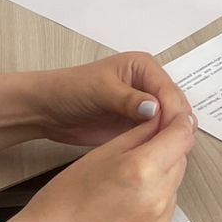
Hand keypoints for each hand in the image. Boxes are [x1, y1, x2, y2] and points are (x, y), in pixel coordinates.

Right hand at [12, 112, 194, 221]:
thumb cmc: (63, 203)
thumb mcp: (100, 155)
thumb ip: (139, 135)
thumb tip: (163, 120)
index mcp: (142, 170)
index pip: (182, 136)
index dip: (178, 124)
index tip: (173, 122)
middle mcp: (157, 200)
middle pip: (179, 163)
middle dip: (165, 155)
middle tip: (138, 159)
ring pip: (173, 191)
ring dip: (159, 184)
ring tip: (124, 192)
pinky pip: (164, 218)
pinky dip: (152, 212)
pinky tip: (124, 214)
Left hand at [29, 52, 192, 144]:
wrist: (47, 109)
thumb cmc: (70, 89)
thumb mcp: (100, 90)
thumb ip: (129, 99)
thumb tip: (155, 108)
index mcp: (143, 67)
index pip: (168, 90)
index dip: (173, 110)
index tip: (172, 131)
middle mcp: (148, 85)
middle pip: (174, 106)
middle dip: (175, 124)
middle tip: (173, 145)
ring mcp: (143, 107)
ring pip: (168, 123)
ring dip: (169, 136)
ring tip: (167, 153)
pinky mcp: (136, 126)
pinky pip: (155, 135)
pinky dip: (158, 144)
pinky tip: (158, 154)